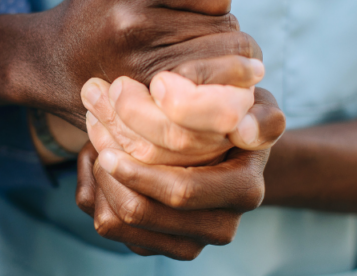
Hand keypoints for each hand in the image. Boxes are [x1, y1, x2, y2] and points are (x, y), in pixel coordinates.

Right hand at [25, 0, 258, 126]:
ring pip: (223, 64)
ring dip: (224, 63)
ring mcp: (137, 67)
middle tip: (198, 35)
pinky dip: (216, 90)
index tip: (197, 5)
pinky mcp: (144, 103)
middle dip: (223, 32)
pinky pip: (210, 95)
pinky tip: (203, 83)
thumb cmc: (98, 3)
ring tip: (200, 57)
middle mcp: (131, 24)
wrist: (51, 62)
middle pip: (225, 29)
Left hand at [77, 57, 284, 258]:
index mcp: (243, 191)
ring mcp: (187, 242)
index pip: (181, 192)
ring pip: (117, 224)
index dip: (139, 171)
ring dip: (98, 182)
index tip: (108, 144)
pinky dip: (94, 193)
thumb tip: (247, 132)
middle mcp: (219, 226)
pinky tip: (99, 163)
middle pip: (141, 212)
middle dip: (108, 174)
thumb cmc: (234, 119)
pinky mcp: (157, 247)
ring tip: (97, 146)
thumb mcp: (257, 108)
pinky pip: (109, 226)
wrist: (225, 151)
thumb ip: (262, 117)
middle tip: (93, 136)